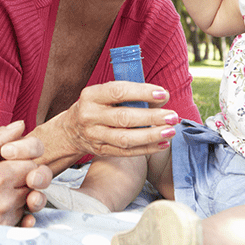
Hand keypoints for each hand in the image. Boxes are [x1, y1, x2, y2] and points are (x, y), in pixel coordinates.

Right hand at [0, 120, 51, 226]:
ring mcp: (0, 218)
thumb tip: (20, 126)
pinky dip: (14, 211)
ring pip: (26, 203)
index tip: (14, 161)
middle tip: (9, 174)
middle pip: (32, 185)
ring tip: (1, 189)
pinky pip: (18, 219)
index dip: (24, 161)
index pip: (31, 166)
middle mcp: (3, 199)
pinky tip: (0, 204)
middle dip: (25, 178)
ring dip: (20, 195)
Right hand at [55, 81, 179, 158]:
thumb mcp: (104, 94)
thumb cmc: (96, 106)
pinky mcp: (101, 151)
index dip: (142, 92)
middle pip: (124, 118)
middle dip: (152, 117)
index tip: (163, 94)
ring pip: (125, 138)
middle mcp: (90, 116)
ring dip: (151, 135)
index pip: (118, 92)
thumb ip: (129, 94)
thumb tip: (162, 96)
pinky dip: (146, 149)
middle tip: (173, 116)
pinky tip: (162, 143)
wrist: (70, 130)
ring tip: (171, 131)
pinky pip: (126, 152)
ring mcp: (94, 136)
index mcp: (91, 95)